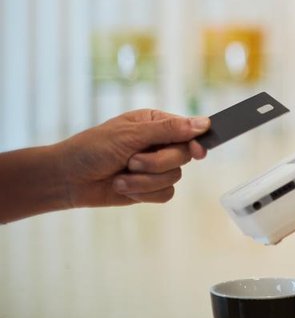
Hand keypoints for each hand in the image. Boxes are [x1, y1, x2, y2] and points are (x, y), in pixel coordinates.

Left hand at [55, 109, 209, 207]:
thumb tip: (205, 123)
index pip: (189, 130)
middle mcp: (158, 144)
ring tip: (121, 176)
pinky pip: (166, 194)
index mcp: (155, 123)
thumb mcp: (130, 134)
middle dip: (156, 163)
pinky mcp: (149, 189)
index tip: (196, 152)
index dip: (195, 142)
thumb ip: (169, 130)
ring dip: (144, 180)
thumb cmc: (92, 149)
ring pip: (174, 178)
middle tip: (132, 161)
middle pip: (183, 156)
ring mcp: (154, 167)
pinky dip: (143, 193)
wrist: (67, 179)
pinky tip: (123, 187)